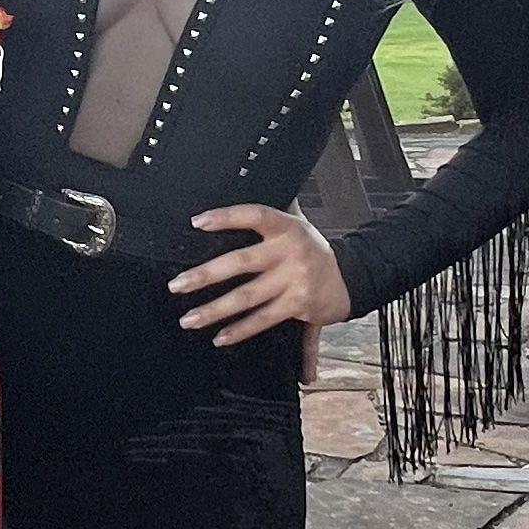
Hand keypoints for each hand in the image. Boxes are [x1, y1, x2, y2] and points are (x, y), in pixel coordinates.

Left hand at [174, 205, 352, 347]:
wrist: (351, 277)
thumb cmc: (313, 249)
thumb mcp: (298, 223)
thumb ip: (270, 215)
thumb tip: (243, 192)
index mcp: (287, 227)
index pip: (254, 215)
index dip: (226, 217)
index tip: (197, 222)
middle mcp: (290, 251)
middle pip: (241, 261)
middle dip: (206, 275)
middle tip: (177, 285)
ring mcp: (294, 280)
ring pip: (248, 296)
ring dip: (216, 310)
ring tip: (189, 319)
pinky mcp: (298, 304)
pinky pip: (264, 319)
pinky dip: (241, 330)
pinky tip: (221, 336)